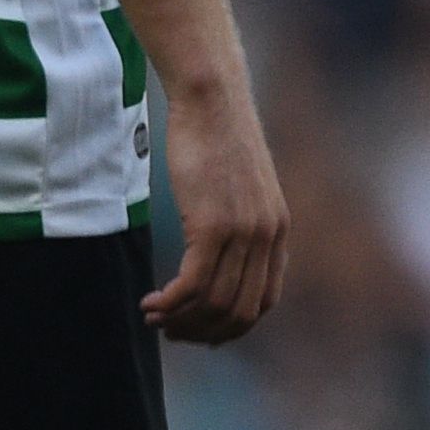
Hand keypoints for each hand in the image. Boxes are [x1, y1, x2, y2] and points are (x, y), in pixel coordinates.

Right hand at [143, 66, 290, 343]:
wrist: (212, 99)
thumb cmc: (217, 138)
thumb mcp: (241, 188)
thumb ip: (241, 224)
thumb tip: (221, 255)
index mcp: (278, 231)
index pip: (264, 302)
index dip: (231, 326)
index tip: (199, 329)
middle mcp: (267, 237)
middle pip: (238, 311)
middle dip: (201, 330)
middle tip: (170, 329)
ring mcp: (243, 232)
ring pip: (213, 302)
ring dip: (180, 319)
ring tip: (154, 315)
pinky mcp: (213, 224)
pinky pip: (193, 284)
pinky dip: (170, 302)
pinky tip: (151, 301)